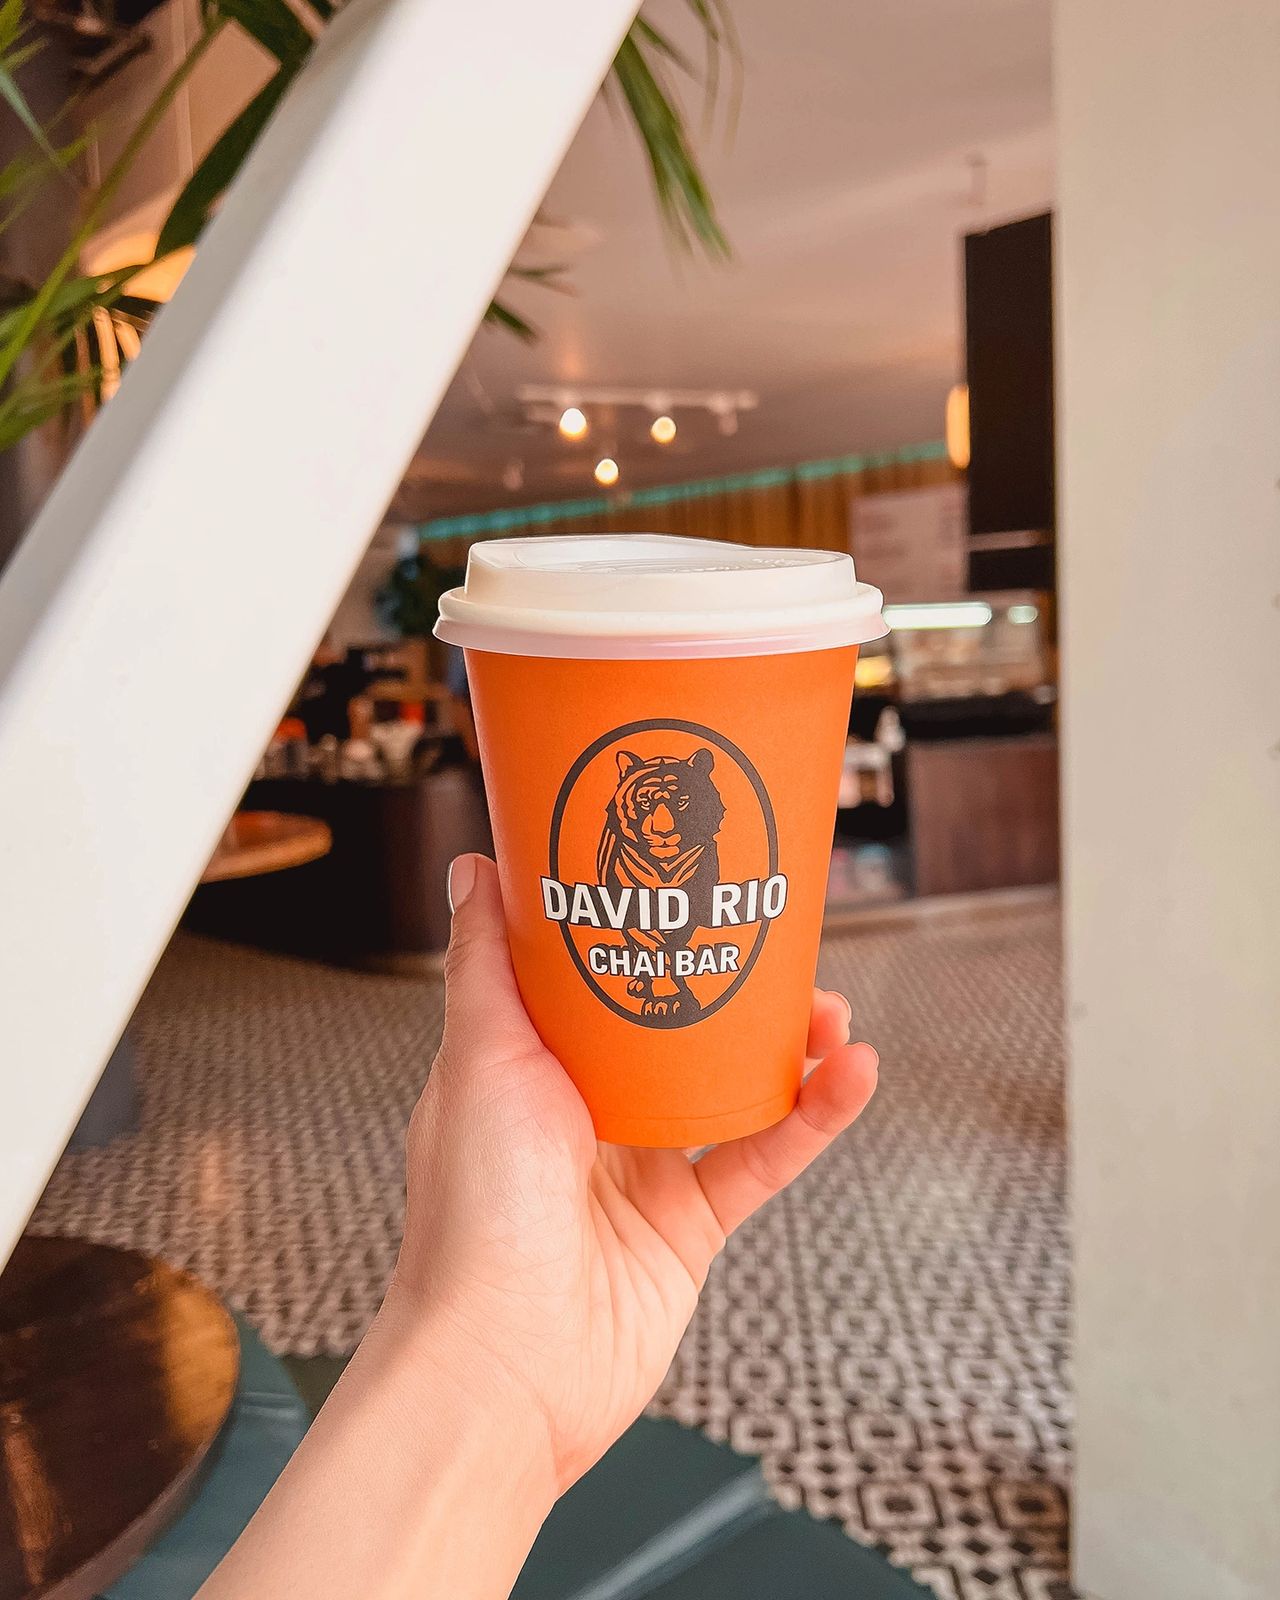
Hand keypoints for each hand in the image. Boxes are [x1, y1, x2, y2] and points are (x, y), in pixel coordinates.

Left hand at [386, 854, 877, 1495]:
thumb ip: (487, 963)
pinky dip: (813, 1117)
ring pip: (733, 1091)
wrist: (503, 1365)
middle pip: (678, 1033)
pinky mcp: (691, 1228)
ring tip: (832, 1007)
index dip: (644, 935)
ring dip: (791, 1048)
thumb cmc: (472, 1215)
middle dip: (735, 991)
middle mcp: (587, 1116)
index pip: (597, 984)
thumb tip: (475, 868)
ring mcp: (642, 1172)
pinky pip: (764, 1159)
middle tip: (781, 946)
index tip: (690, 885)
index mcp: (531, 1070)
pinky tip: (852, 1074)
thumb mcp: (479, 1056)